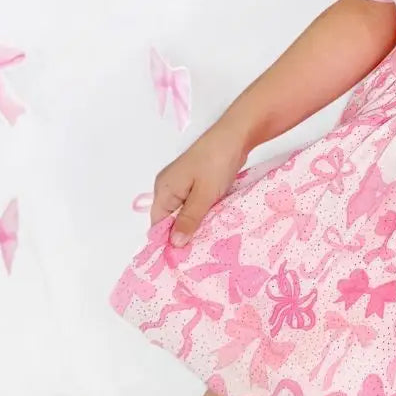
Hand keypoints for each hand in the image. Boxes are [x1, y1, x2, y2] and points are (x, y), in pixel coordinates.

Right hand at [149, 121, 249, 246]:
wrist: (237, 134)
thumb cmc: (217, 161)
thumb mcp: (204, 194)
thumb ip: (189, 219)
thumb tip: (173, 245)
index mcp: (164, 190)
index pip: (158, 225)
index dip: (168, 242)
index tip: (182, 261)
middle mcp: (169, 187)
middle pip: (171, 219)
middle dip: (184, 234)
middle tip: (198, 253)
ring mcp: (184, 183)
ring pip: (186, 212)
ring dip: (197, 223)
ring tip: (208, 241)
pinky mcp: (199, 180)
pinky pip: (196, 203)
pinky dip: (205, 212)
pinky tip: (215, 222)